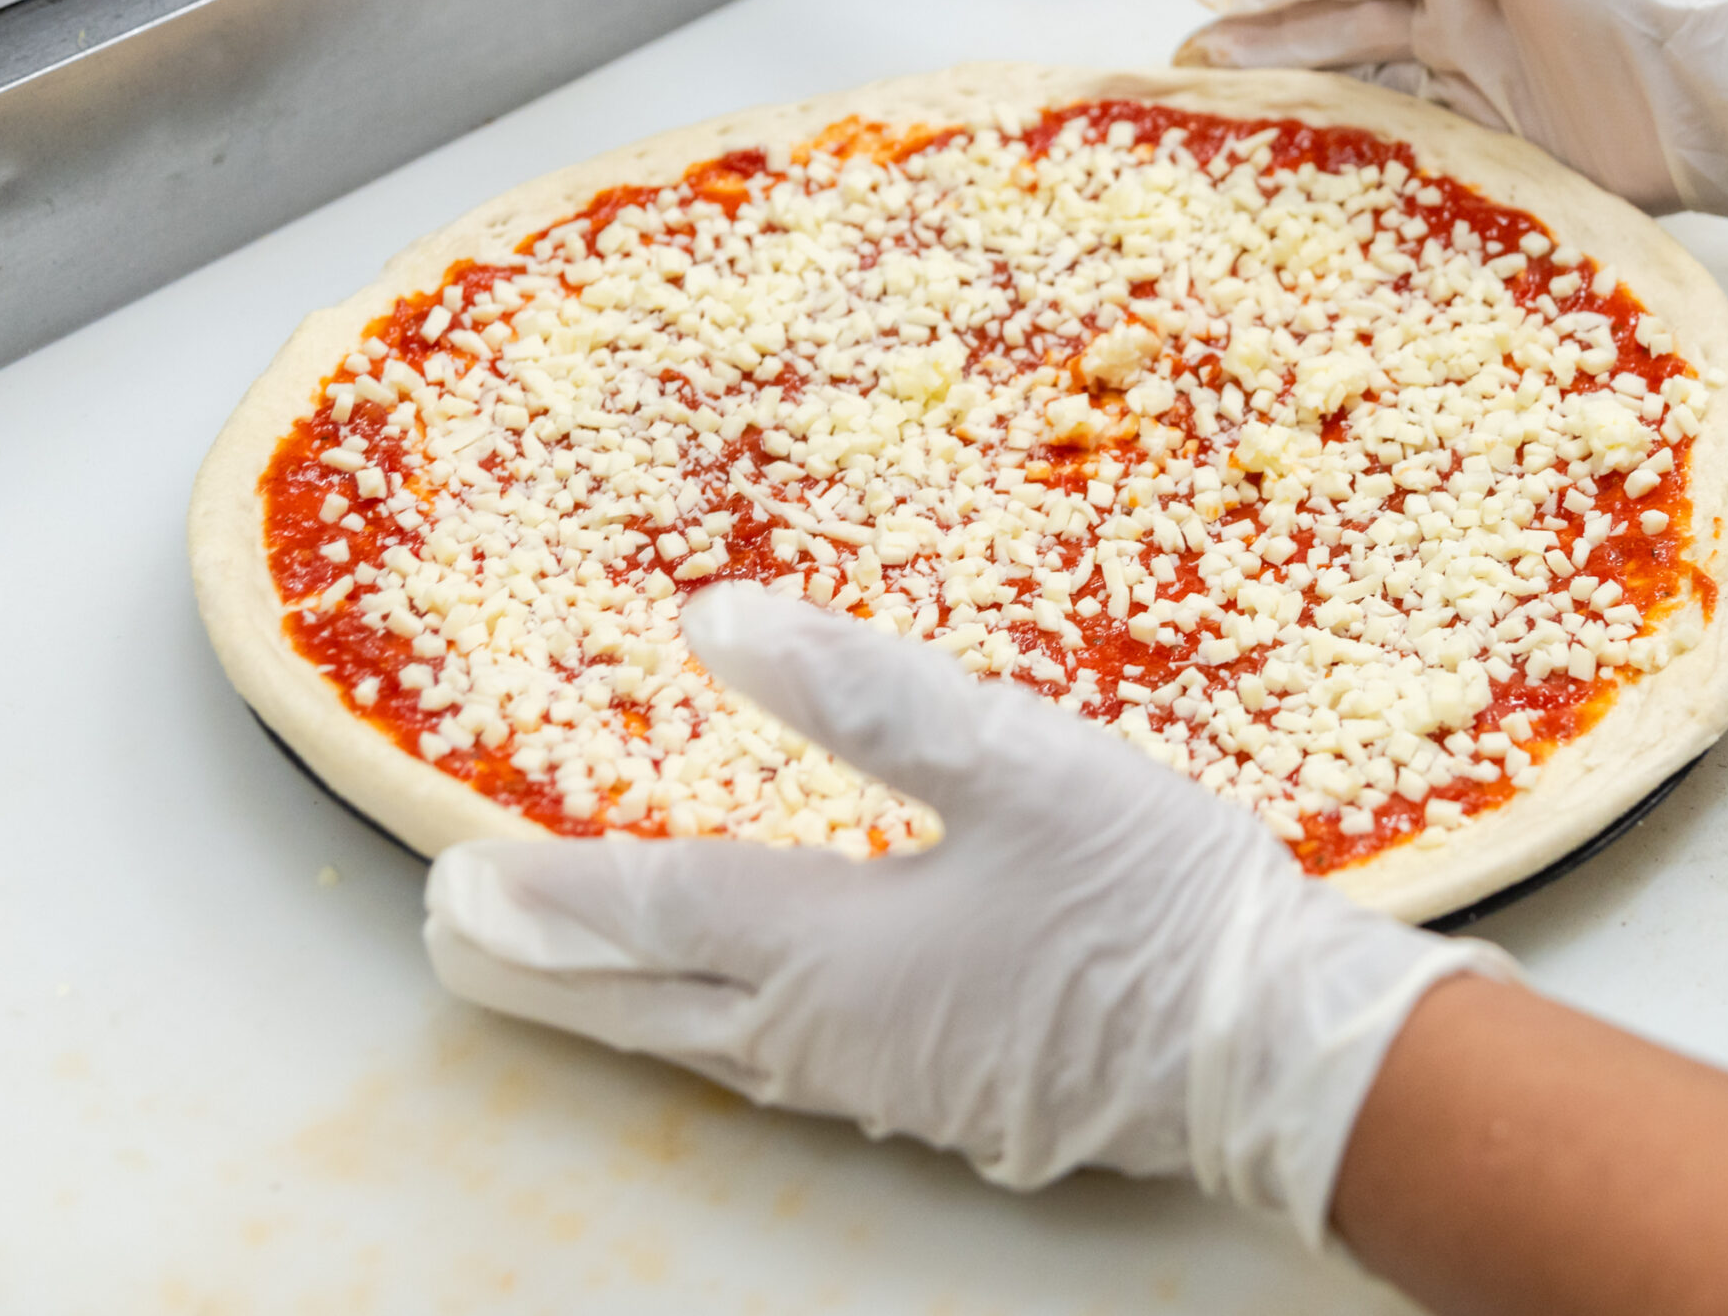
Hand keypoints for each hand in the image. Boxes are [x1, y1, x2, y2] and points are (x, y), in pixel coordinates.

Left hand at [423, 583, 1510, 1242]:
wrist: (1275, 1053)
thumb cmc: (1156, 898)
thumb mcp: (1020, 762)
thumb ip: (866, 694)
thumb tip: (718, 622)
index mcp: (836, 950)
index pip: (654, 912)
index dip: (548, 891)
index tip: (452, 876)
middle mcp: (835, 1037)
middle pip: (651, 1007)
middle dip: (545, 970)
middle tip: (453, 943)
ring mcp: (890, 1084)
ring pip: (712, 1050)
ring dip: (620, 1007)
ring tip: (564, 980)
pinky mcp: (949, 1104)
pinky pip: (784, 1072)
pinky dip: (715, 1037)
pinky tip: (741, 1025)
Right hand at [1177, 0, 1727, 241]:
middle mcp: (1463, 8)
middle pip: (1339, 19)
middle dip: (1262, 35)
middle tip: (1189, 60)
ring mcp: (1480, 81)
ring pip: (1364, 82)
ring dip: (1295, 90)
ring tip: (1225, 106)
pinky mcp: (1503, 151)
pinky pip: (1411, 146)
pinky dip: (1357, 150)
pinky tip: (1309, 162)